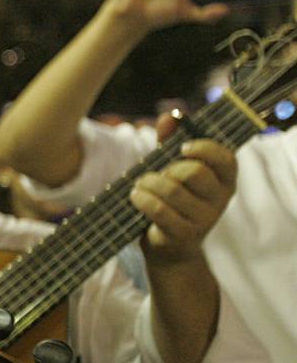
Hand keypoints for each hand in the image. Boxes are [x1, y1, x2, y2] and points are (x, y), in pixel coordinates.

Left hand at [131, 138, 237, 262]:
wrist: (169, 246)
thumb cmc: (172, 199)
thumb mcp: (173, 168)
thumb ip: (171, 141)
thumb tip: (170, 116)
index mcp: (224, 180)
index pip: (226, 158)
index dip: (204, 149)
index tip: (182, 148)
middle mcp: (220, 200)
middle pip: (194, 172)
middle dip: (168, 169)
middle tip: (158, 175)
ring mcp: (204, 219)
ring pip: (172, 190)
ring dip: (148, 183)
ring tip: (140, 185)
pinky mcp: (184, 234)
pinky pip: (159, 209)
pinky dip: (142, 198)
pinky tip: (135, 196)